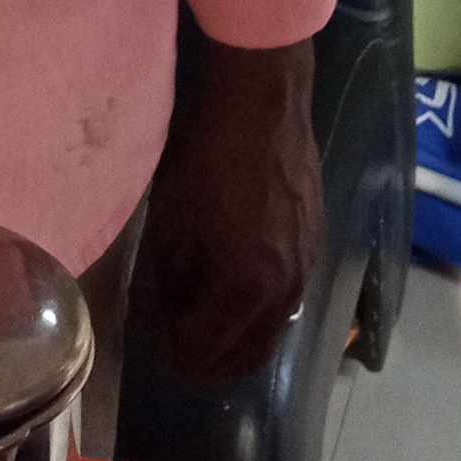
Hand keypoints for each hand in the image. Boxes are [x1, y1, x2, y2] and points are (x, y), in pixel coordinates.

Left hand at [130, 33, 321, 386]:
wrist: (263, 99)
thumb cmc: (206, 151)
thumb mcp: (170, 217)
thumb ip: (164, 278)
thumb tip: (155, 311)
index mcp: (245, 287)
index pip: (201, 351)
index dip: (167, 351)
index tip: (145, 336)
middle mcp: (285, 292)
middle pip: (244, 358)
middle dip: (203, 361)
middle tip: (170, 343)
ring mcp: (307, 271)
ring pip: (269, 334)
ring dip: (232, 341)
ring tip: (196, 320)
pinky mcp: (315, 248)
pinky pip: (285, 304)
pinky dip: (256, 314)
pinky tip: (230, 288)